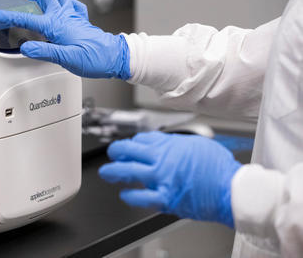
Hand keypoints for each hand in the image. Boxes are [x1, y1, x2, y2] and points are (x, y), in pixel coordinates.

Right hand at [0, 0, 129, 78]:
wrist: (115, 57)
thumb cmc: (95, 58)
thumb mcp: (67, 59)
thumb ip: (45, 52)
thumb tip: (26, 48)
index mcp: (57, 25)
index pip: (27, 19)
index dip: (8, 16)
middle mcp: (64, 17)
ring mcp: (72, 17)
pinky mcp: (79, 21)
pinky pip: (68, 4)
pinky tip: (59, 2)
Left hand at [99, 131, 240, 226]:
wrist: (231, 189)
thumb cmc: (219, 168)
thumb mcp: (197, 144)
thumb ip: (177, 143)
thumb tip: (168, 144)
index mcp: (169, 145)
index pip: (141, 139)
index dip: (132, 143)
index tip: (131, 146)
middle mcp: (161, 159)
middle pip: (128, 151)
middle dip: (116, 151)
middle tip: (112, 154)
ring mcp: (161, 179)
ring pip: (127, 172)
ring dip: (113, 172)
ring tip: (107, 173)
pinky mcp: (165, 198)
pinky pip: (140, 197)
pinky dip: (130, 196)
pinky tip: (125, 195)